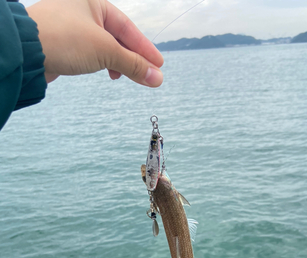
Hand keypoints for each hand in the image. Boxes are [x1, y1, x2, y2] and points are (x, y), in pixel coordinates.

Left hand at [26, 0, 163, 85]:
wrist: (26, 51)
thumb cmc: (63, 39)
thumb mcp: (105, 51)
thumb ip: (133, 64)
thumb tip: (156, 78)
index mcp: (94, 1)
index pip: (127, 27)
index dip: (144, 48)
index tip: (158, 65)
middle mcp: (82, 10)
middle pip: (117, 37)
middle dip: (132, 58)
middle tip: (148, 76)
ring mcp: (72, 27)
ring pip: (104, 46)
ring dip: (117, 63)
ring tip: (124, 77)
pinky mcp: (64, 43)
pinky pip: (91, 53)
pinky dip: (102, 64)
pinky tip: (107, 73)